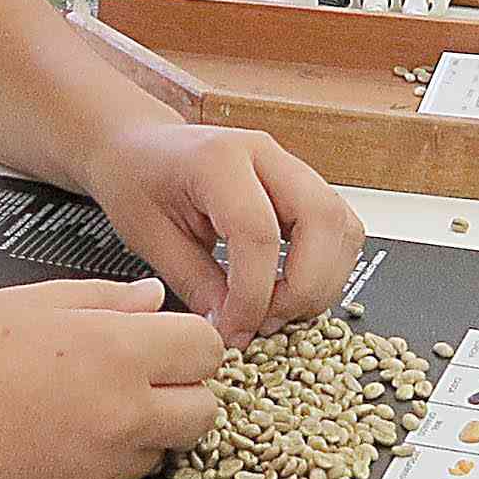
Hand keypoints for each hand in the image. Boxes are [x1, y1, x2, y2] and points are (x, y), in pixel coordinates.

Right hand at [0, 279, 224, 478]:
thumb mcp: (25, 300)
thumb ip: (102, 301)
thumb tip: (150, 299)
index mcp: (112, 353)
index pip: (206, 351)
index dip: (189, 344)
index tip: (168, 342)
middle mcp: (117, 419)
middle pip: (203, 415)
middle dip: (182, 395)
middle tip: (138, 380)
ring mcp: (95, 475)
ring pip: (158, 456)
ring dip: (139, 435)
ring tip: (75, 409)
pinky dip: (90, 469)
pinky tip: (42, 443)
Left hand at [81, 124, 365, 348]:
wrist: (138, 148)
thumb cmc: (136, 180)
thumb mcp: (149, 237)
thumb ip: (196, 284)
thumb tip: (236, 330)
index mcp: (217, 159)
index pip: (259, 233)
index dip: (254, 295)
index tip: (235, 331)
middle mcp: (264, 154)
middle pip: (322, 221)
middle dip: (304, 288)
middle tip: (265, 323)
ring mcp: (289, 166)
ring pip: (342, 226)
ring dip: (321, 281)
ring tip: (275, 310)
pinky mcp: (302, 186)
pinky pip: (339, 229)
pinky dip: (325, 268)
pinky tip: (287, 290)